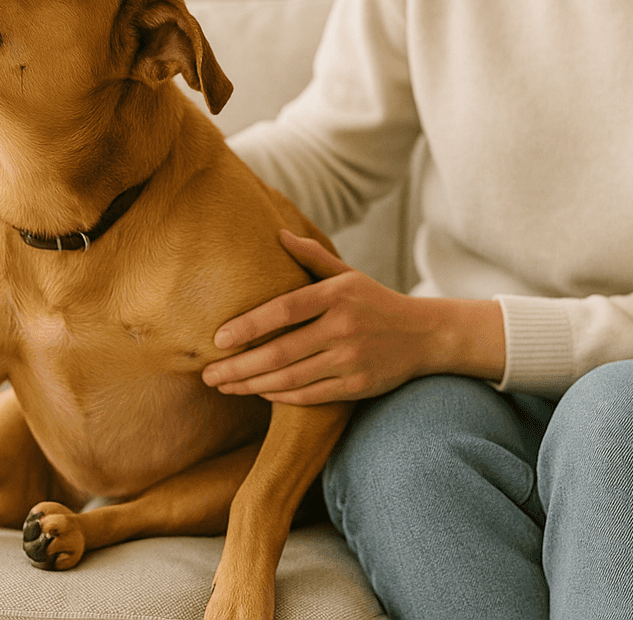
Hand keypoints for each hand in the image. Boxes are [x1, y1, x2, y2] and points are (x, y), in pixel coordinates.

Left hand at [201, 230, 441, 403]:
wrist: (425, 334)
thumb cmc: (375, 301)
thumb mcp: (348, 274)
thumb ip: (313, 257)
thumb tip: (277, 234)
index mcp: (337, 295)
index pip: (284, 310)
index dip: (248, 325)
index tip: (217, 339)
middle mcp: (344, 327)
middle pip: (280, 352)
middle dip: (238, 367)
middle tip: (207, 374)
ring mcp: (352, 359)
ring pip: (291, 379)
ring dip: (252, 386)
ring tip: (225, 385)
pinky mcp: (358, 386)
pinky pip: (310, 396)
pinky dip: (280, 397)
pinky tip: (258, 393)